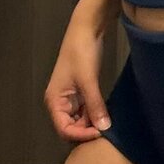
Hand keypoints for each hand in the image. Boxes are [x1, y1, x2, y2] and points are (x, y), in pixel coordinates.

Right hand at [43, 12, 111, 143]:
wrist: (87, 28)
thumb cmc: (81, 51)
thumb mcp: (88, 80)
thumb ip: (95, 105)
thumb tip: (103, 128)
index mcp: (55, 100)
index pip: (64, 129)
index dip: (80, 135)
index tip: (99, 133)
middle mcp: (60, 102)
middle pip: (71, 127)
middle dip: (87, 131)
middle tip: (106, 131)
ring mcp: (71, 97)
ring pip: (80, 120)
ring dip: (93, 123)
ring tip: (108, 123)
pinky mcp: (82, 91)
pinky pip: (87, 110)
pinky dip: (96, 113)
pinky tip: (107, 114)